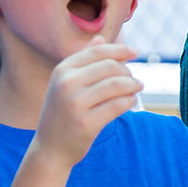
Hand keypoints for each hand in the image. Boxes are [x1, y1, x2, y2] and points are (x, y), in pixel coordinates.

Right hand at [33, 38, 141, 169]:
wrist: (50, 148)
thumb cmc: (62, 113)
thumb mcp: (65, 83)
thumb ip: (83, 60)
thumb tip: (100, 38)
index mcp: (62, 70)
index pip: (97, 52)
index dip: (120, 49)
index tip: (135, 52)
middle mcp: (66, 84)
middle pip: (109, 67)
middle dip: (127, 71)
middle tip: (135, 80)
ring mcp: (75, 104)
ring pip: (116, 85)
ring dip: (132, 85)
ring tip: (137, 88)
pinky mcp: (86, 124)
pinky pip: (117, 106)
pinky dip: (128, 101)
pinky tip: (131, 101)